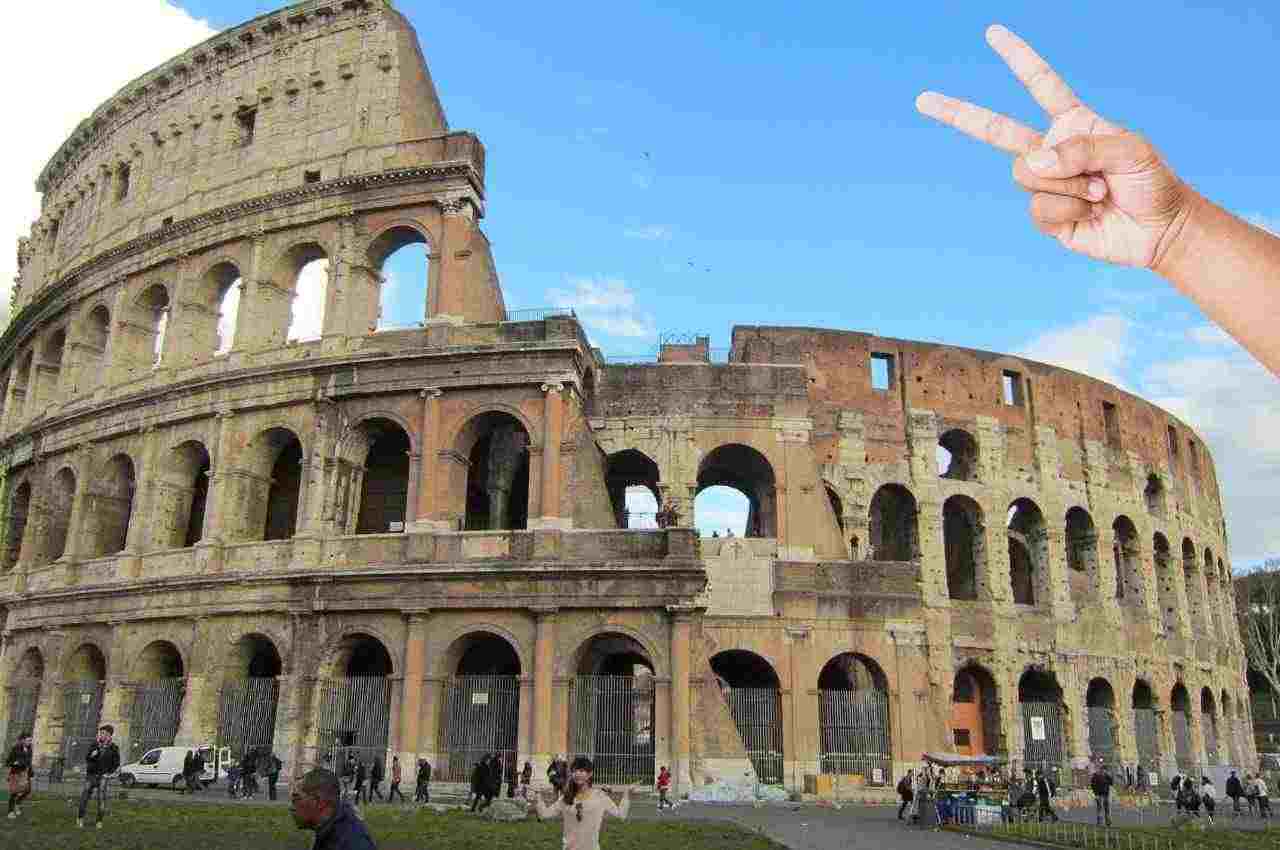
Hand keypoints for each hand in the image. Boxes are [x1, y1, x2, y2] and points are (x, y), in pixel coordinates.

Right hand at [916, 25, 1195, 270]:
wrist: (1158, 231)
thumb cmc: (1152, 182)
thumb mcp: (1130, 150)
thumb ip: (1082, 148)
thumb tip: (1032, 162)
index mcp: (1072, 122)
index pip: (1039, 85)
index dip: (1018, 58)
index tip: (993, 33)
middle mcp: (1051, 150)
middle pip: (994, 130)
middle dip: (956, 114)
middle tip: (922, 99)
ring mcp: (1045, 185)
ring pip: (1026, 175)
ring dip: (1067, 185)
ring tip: (1099, 192)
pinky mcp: (1045, 217)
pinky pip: (1038, 209)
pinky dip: (1068, 209)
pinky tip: (1090, 212)